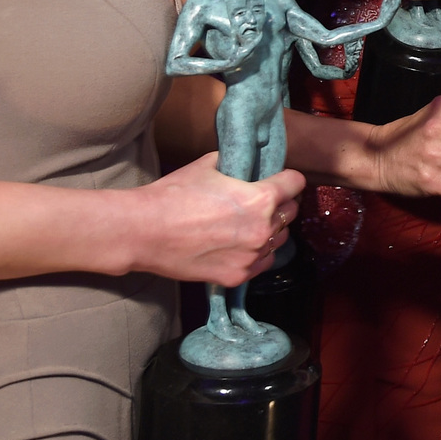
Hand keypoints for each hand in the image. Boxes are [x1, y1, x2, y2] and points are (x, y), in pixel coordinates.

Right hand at [131, 153, 304, 285]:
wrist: (144, 232)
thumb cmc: (174, 195)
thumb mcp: (209, 165)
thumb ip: (236, 164)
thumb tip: (246, 162)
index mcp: (261, 198)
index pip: (296, 183)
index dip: (287, 178)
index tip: (279, 179)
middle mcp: (262, 229)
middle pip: (291, 212)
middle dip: (280, 204)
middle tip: (261, 201)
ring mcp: (251, 256)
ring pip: (279, 240)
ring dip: (270, 230)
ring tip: (247, 224)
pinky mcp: (237, 276)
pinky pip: (262, 262)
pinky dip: (256, 253)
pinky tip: (239, 244)